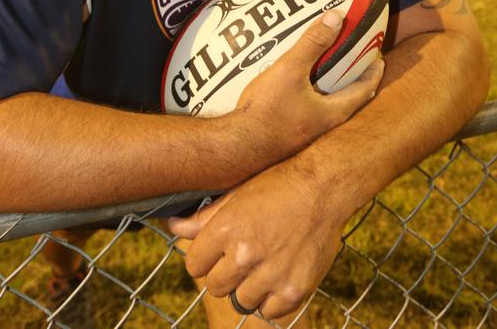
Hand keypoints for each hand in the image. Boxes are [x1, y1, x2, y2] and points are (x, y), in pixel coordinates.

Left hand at [169, 158, 343, 319]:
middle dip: (226, 274)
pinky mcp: (294, 290)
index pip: (194, 266)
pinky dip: (273, 298)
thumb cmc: (277, 185)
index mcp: (226, 229)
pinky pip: (270, 311)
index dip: (205, 258)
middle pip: (216, 287)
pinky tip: (280, 273)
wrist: (322, 187)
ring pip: (242, 301)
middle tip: (245, 255)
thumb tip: (174, 227)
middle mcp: (245, 254)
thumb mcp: (237, 194)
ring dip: (250, 286)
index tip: (217, 252)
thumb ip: (203, 218)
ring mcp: (270, 274)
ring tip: (265, 261)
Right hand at [233, 10, 384, 161]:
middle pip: (348, 99)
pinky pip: (308, 111)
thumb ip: (312, 44)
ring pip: (328, 107)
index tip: (379, 58)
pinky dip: (311, 95)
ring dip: (332, 88)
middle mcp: (324, 127)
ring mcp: (306, 133)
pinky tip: (295, 86)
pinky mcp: (289, 135)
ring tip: (326, 68)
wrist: (239, 146)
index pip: (364, 90)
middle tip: (354, 60)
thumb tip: (336, 17)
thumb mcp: (290, 70)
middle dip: (354, 79)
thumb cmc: (267, 110)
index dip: (373, 72)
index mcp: (332, 113)